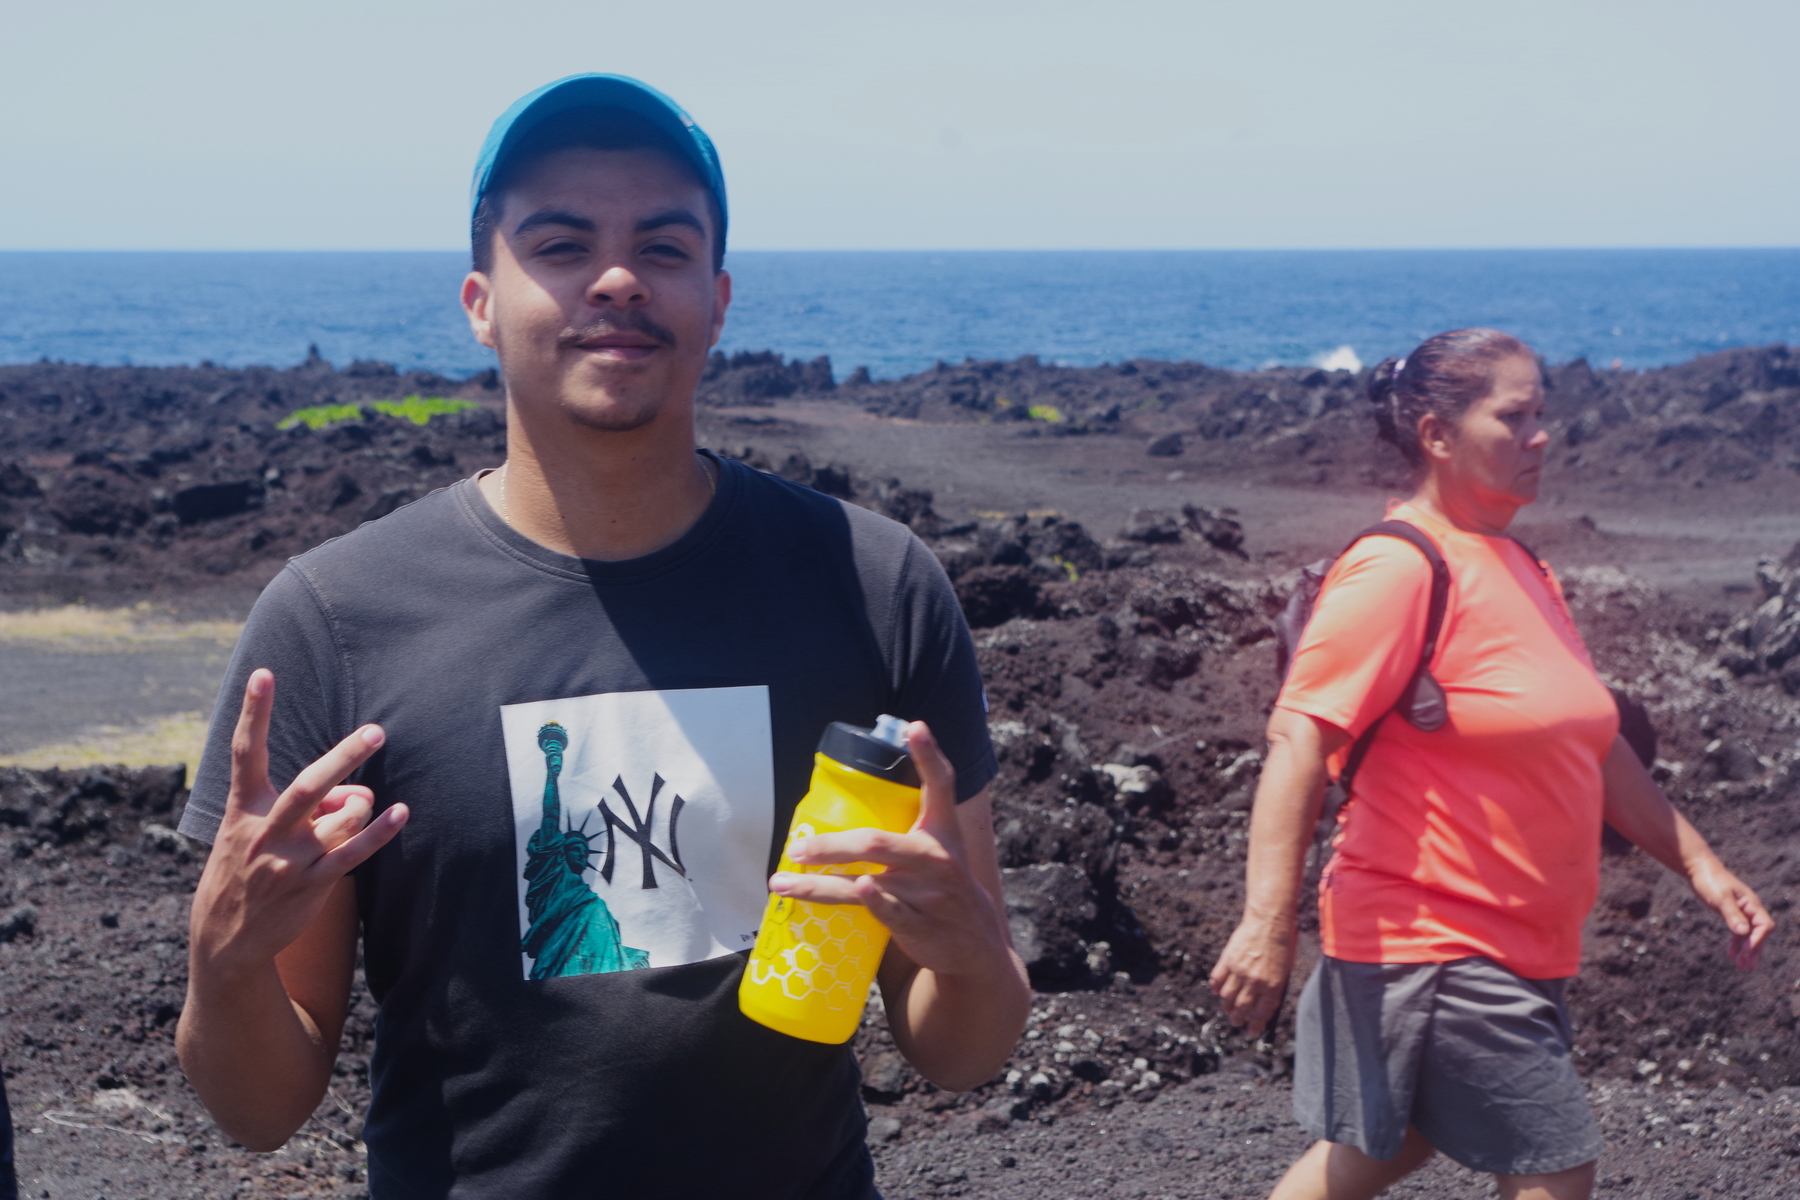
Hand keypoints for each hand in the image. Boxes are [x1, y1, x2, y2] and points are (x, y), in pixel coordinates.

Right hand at [188, 669, 407, 977]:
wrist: (227, 938)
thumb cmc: (248, 867)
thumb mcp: (254, 830)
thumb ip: (306, 804)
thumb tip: (359, 793)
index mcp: (241, 809)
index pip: (245, 752)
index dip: (255, 712)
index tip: (262, 673)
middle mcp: (264, 831)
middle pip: (308, 786)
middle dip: (344, 757)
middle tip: (375, 731)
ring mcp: (288, 861)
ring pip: (342, 818)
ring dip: (359, 809)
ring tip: (352, 813)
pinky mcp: (312, 884)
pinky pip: (355, 852)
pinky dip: (381, 831)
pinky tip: (401, 813)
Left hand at [769, 721, 1007, 978]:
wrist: (975, 943)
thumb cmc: (943, 886)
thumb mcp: (939, 848)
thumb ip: (908, 822)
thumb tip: (853, 799)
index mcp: (942, 832)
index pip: (940, 786)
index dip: (928, 755)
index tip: (915, 727)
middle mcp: (936, 858)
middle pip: (876, 842)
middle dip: (831, 845)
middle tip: (797, 847)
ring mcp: (927, 894)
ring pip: (864, 882)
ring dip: (818, 884)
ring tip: (782, 882)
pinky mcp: (919, 925)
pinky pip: (885, 912)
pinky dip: (868, 901)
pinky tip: (853, 892)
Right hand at [1207, 917, 1295, 1037]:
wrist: (1269, 922)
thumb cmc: (1282, 945)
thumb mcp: (1285, 970)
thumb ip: (1274, 987)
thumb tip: (1263, 1004)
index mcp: (1273, 985)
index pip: (1262, 1012)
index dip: (1256, 1024)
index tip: (1252, 1031)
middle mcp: (1255, 981)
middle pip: (1242, 1007)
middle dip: (1238, 1019)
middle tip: (1236, 1023)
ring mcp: (1239, 971)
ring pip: (1227, 996)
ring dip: (1226, 1006)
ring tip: (1227, 1010)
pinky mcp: (1228, 960)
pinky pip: (1217, 979)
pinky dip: (1215, 988)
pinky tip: (1217, 992)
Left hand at [1689, 859, 1773, 970]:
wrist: (1698, 868)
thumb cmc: (1710, 880)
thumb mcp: (1720, 898)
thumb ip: (1732, 914)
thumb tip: (1744, 932)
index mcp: (1751, 904)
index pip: (1764, 926)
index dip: (1758, 940)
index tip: (1747, 952)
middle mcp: (1750, 908)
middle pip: (1759, 933)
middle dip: (1754, 950)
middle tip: (1747, 967)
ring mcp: (1741, 911)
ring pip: (1748, 934)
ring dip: (1746, 950)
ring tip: (1741, 967)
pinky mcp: (1731, 913)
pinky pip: (1737, 931)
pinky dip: (1735, 943)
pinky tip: (1729, 955)